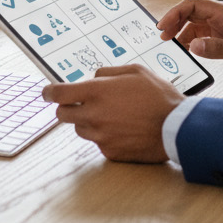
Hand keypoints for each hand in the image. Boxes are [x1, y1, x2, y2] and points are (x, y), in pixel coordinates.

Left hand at [42, 65, 180, 162]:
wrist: (176, 128)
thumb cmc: (158, 96)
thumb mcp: (135, 71)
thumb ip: (108, 72)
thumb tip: (92, 77)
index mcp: (96, 92)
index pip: (59, 94)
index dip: (48, 93)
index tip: (46, 93)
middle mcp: (93, 115)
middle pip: (62, 115)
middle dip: (67, 108)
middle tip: (80, 104)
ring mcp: (100, 136)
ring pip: (80, 129)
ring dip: (87, 122)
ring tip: (111, 116)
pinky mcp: (109, 152)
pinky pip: (98, 142)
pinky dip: (105, 136)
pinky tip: (123, 129)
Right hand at [156, 0, 222, 83]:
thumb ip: (217, 49)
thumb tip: (192, 45)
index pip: (193, 5)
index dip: (174, 14)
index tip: (162, 27)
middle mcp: (222, 16)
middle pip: (190, 11)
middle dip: (174, 22)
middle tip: (162, 39)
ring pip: (194, 23)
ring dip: (181, 33)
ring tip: (172, 47)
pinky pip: (202, 33)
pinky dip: (191, 41)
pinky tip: (187, 51)